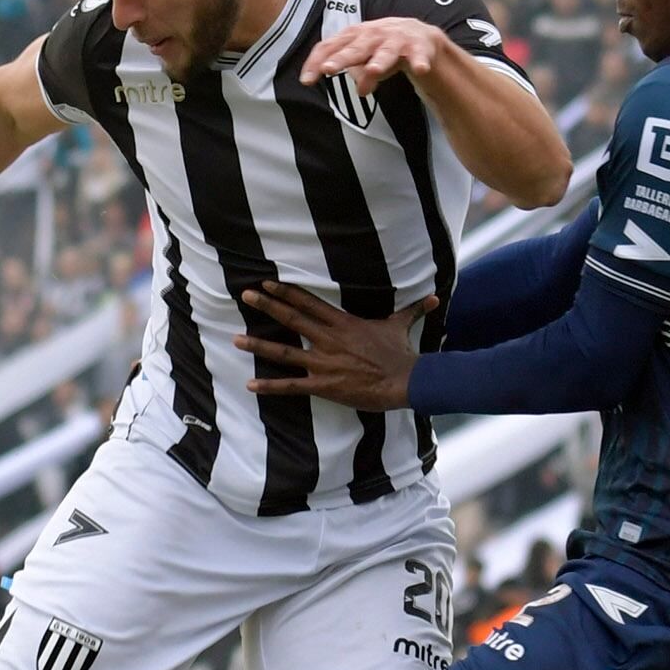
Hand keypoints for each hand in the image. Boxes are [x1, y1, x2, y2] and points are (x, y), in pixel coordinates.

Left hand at [234, 282, 435, 410]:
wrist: (404, 381)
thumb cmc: (401, 354)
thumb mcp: (402, 326)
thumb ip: (412, 310)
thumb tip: (434, 297)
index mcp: (342, 323)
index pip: (308, 302)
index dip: (286, 291)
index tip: (267, 283)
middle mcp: (328, 339)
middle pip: (292, 318)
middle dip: (266, 305)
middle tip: (245, 295)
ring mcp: (324, 362)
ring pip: (285, 351)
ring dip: (259, 344)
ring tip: (235, 338)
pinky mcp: (324, 385)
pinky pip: (291, 386)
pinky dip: (270, 386)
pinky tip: (250, 384)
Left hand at [299, 18, 456, 96]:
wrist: (420, 37)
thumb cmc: (385, 48)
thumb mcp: (367, 61)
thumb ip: (359, 75)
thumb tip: (359, 90)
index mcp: (356, 36)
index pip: (331, 47)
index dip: (317, 62)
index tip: (307, 80)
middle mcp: (374, 35)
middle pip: (355, 47)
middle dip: (342, 58)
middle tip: (329, 69)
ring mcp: (396, 39)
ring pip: (386, 50)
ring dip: (380, 60)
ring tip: (374, 70)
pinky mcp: (418, 46)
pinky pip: (418, 55)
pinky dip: (419, 61)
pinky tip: (420, 69)